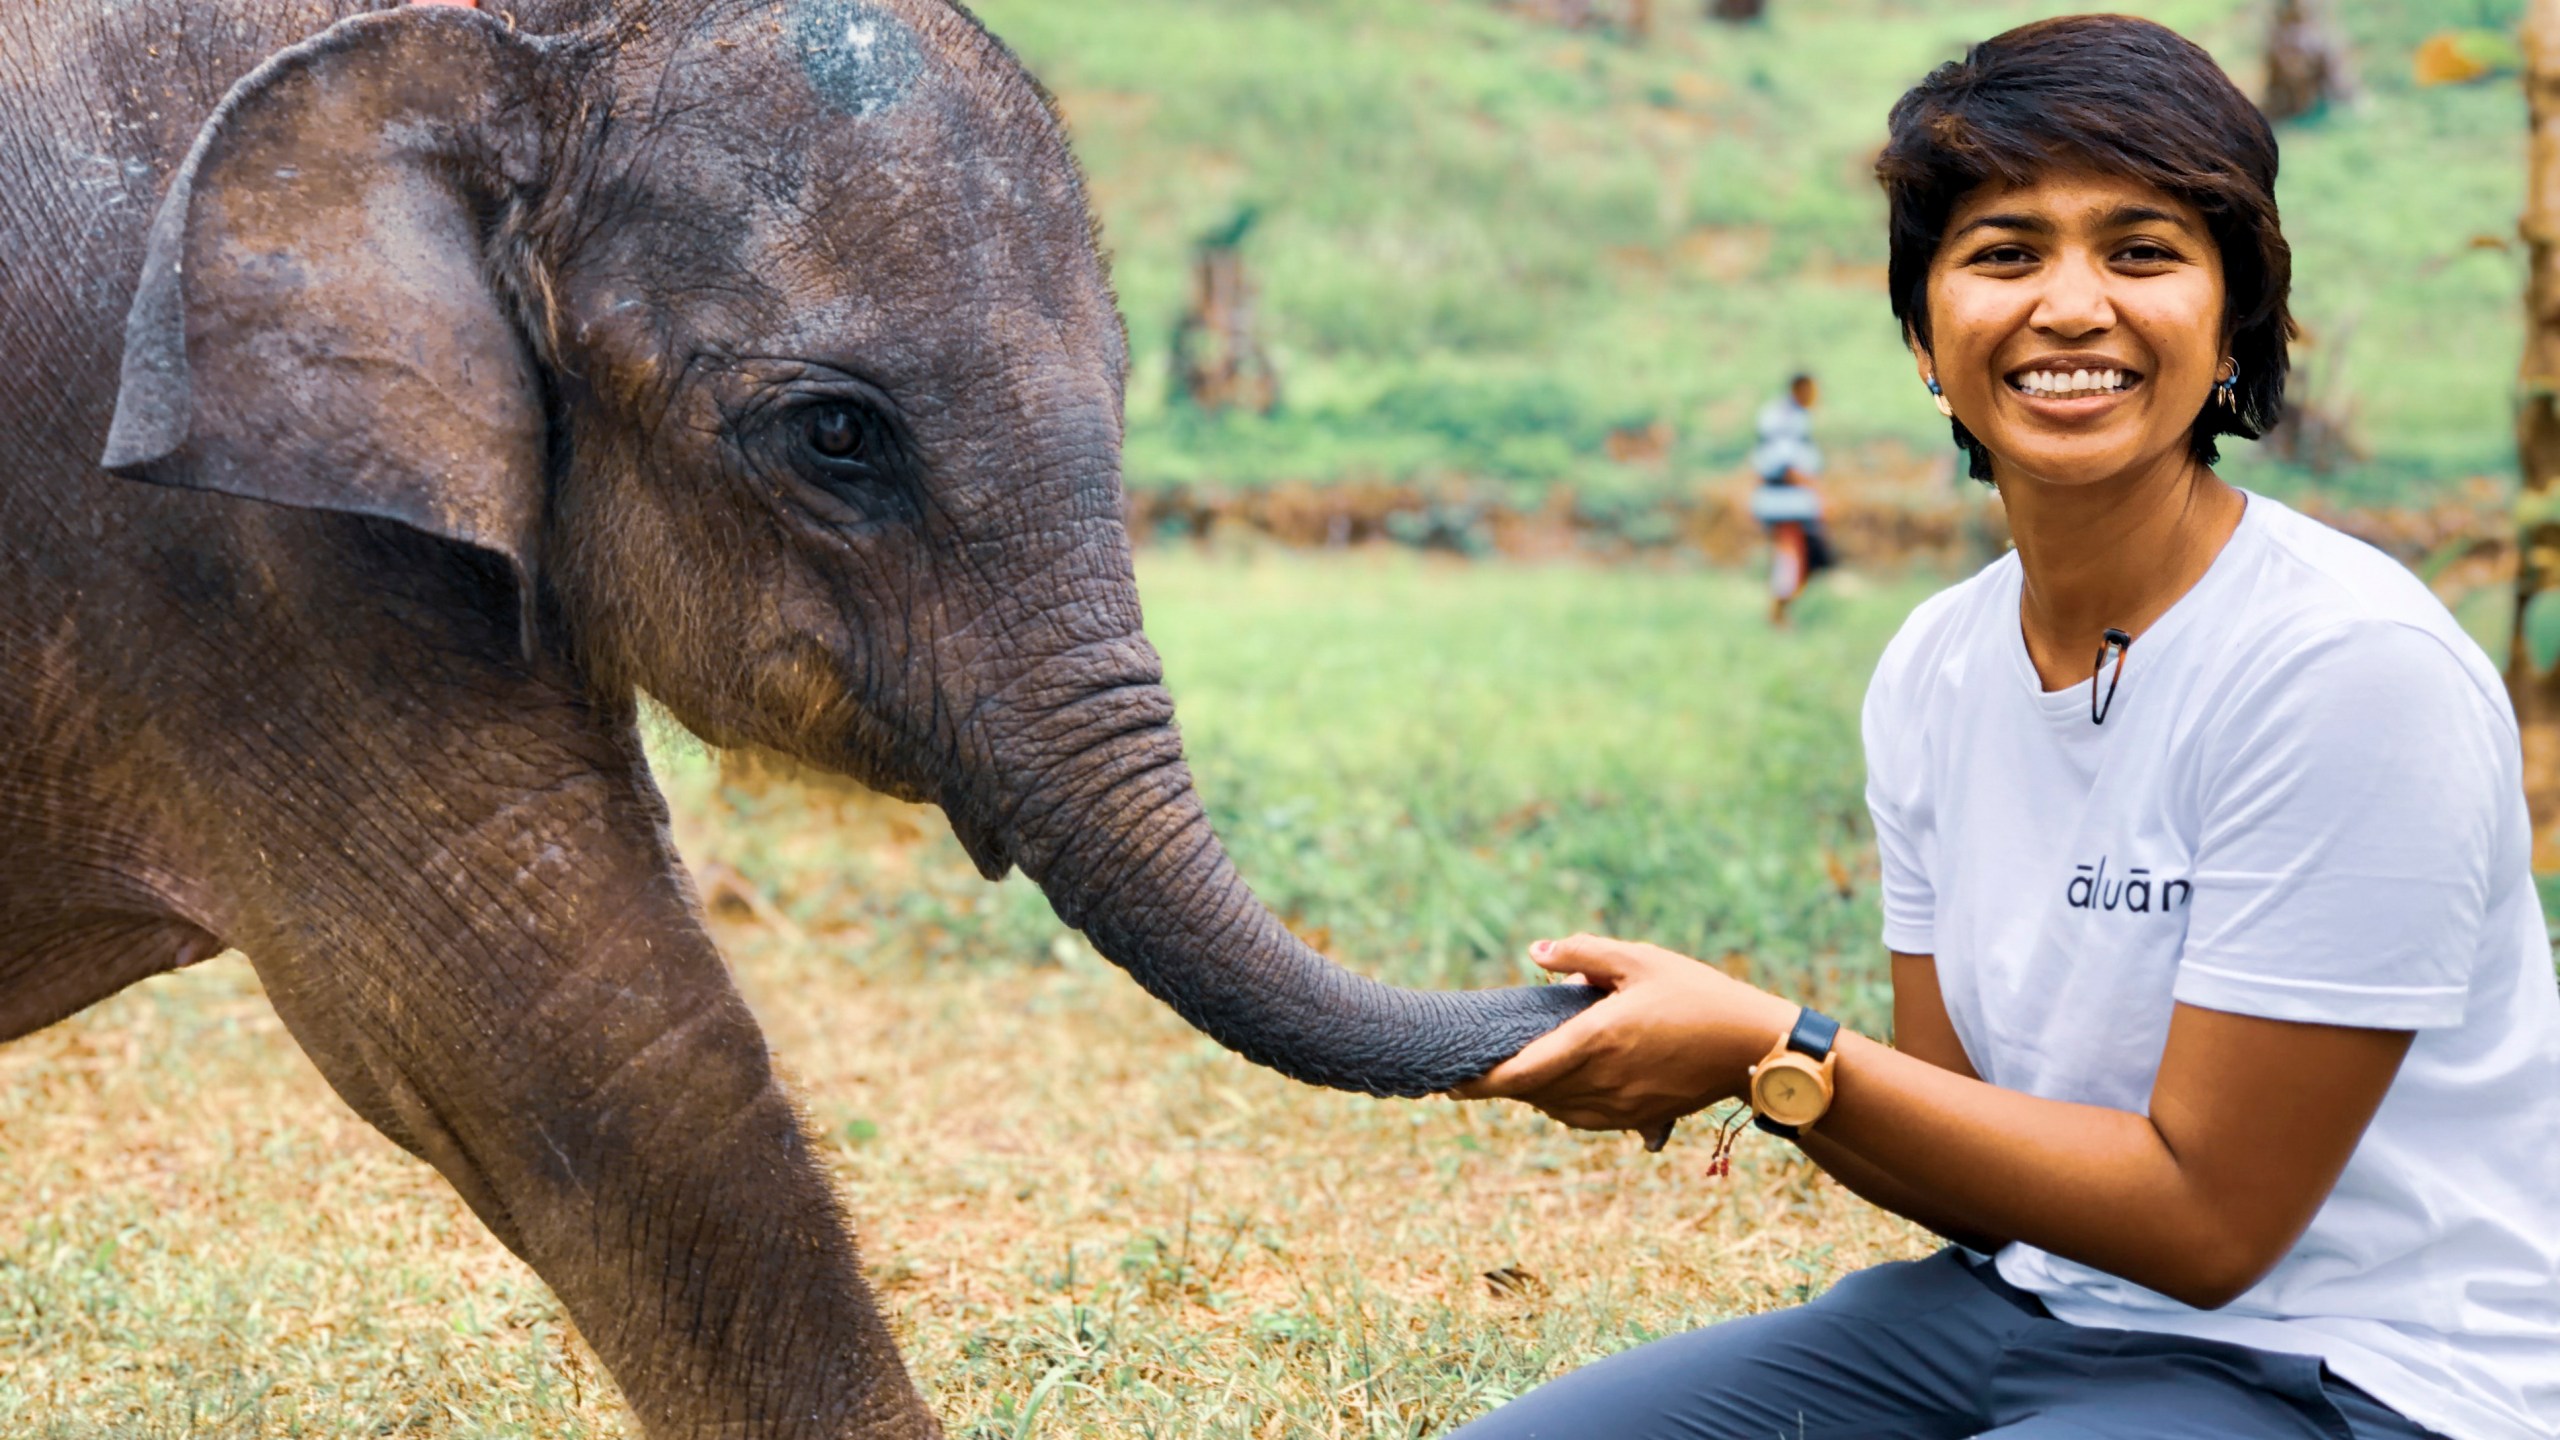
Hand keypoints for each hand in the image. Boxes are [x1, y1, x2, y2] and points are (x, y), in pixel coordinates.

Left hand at [1451, 934, 1799, 1141]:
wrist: (1753, 1046)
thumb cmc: (1697, 994)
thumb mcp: (1639, 960)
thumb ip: (1584, 954)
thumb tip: (1535, 951)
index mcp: (1596, 1041)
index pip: (1523, 1072)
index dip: (1482, 1083)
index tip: (1451, 1083)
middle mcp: (1603, 1081)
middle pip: (1534, 1094)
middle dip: (1503, 1085)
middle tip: (1474, 1071)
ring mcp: (1622, 1106)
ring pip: (1557, 1110)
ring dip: (1534, 1096)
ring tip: (1517, 1075)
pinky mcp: (1639, 1118)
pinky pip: (1585, 1119)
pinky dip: (1564, 1106)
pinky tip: (1562, 1088)